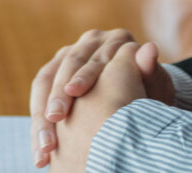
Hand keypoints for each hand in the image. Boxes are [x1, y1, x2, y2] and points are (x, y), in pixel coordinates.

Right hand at [30, 30, 172, 166]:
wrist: (140, 109)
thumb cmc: (150, 98)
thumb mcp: (153, 87)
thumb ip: (149, 69)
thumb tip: (149, 49)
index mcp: (115, 40)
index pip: (95, 57)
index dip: (83, 76)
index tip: (74, 95)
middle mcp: (91, 42)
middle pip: (67, 65)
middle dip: (57, 95)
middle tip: (54, 119)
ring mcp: (70, 55)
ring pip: (47, 80)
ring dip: (41, 114)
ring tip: (44, 147)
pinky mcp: (56, 74)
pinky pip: (40, 95)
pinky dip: (38, 123)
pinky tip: (40, 150)